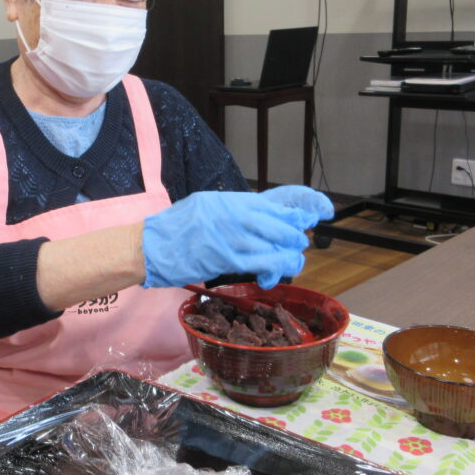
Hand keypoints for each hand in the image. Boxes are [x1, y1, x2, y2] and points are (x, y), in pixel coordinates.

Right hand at [142, 187, 325, 289]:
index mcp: (234, 200)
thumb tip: (267, 217)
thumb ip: (237, 210)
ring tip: (287, 263)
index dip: (307, 203)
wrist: (152, 246)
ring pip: (278, 246)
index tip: (323, 210)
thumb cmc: (178, 228)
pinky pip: (264, 264)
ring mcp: (234, 236)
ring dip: (288, 258)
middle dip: (295, 237)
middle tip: (295, 244)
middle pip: (285, 224)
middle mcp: (237, 214)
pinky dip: (274, 271)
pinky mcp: (229, 258)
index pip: (281, 198)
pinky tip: (270, 276)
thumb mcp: (209, 206)